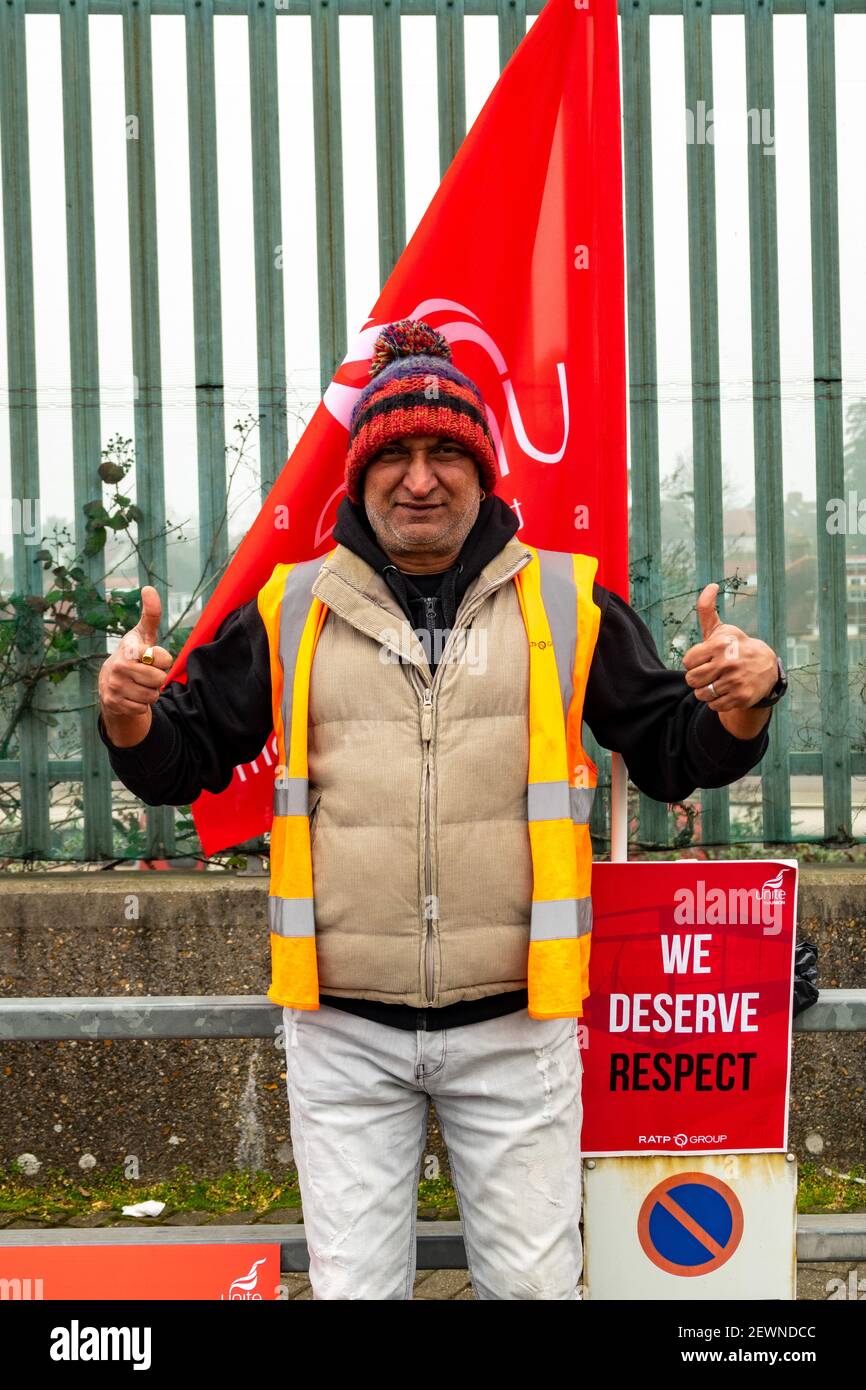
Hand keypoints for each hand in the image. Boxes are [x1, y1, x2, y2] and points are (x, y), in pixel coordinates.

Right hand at [97, 586, 172, 747]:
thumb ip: (151, 614)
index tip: (153, 657)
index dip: (164, 659)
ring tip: (140, 684)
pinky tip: (132, 695)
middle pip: (159, 680)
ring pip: (152, 696)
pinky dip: (142, 704)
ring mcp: (114, 686)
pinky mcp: (114, 703)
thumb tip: (149, 588)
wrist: (110, 682)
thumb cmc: (134, 654)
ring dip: (150, 692)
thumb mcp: (143, 634)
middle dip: (158, 678)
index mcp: (129, 648)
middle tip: (147, 673)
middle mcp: (118, 666)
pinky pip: (143, 708)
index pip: (162, 658)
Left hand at [682, 583, 777, 738]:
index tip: (705, 659)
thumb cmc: (736, 646)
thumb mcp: (722, 629)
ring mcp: (735, 681)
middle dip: (698, 678)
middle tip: (710, 673)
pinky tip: (727, 691)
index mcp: (720, 645)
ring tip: (718, 682)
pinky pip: (714, 706)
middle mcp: (728, 662)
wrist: (766, 668)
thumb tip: (710, 585)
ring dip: (707, 691)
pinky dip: (717, 701)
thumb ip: (708, 610)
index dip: (694, 662)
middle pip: (692, 680)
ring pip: (701, 694)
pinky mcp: (741, 697)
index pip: (687, 662)